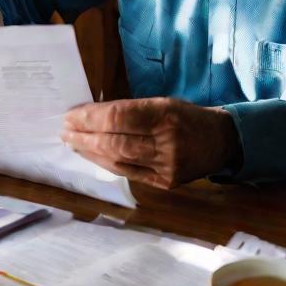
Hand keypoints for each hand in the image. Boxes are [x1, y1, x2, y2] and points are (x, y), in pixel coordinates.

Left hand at [61, 97, 242, 189]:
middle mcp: (167, 142)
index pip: (118, 117)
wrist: (220, 142)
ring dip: (90, 152)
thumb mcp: (162, 103)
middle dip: (84, 136)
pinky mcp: (166, 183)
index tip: (70, 115)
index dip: (90, 118)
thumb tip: (91, 115)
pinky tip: (91, 156)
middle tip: (64, 130)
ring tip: (72, 143)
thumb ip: (130, 110)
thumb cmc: (185, 116)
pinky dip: (106, 163)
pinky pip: (128, 173)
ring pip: (118, 160)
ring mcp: (167, 166)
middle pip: (115, 141)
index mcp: (165, 115)